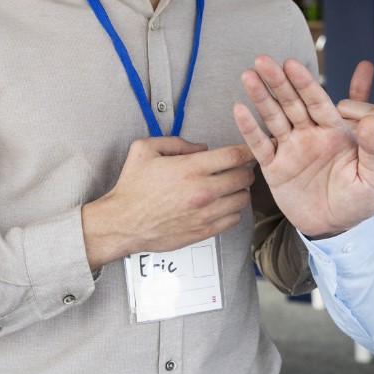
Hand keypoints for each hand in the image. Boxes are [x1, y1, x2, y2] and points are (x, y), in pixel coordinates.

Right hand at [82, 138, 256, 270]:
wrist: (122, 223)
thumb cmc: (132, 187)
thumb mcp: (144, 149)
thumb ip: (176, 142)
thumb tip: (202, 148)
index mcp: (190, 168)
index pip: (234, 156)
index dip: (248, 150)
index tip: (250, 148)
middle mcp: (202, 191)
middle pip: (244, 177)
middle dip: (245, 169)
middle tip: (239, 168)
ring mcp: (205, 214)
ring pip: (243, 199)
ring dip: (240, 190)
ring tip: (230, 187)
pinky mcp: (204, 231)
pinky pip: (234, 219)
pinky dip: (233, 210)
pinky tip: (223, 204)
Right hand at [234, 56, 373, 237]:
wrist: (336, 228)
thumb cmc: (358, 200)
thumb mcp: (373, 176)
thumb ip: (373, 147)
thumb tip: (368, 120)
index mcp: (335, 131)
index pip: (319, 101)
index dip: (307, 84)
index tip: (293, 66)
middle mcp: (310, 134)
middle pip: (293, 102)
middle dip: (279, 81)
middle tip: (265, 59)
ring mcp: (290, 149)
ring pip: (273, 117)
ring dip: (261, 96)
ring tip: (248, 74)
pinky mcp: (275, 168)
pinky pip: (260, 146)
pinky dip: (250, 128)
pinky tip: (239, 109)